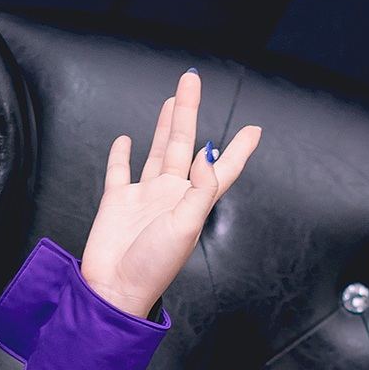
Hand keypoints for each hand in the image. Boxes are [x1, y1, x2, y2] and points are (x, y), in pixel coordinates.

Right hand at [77, 69, 261, 319]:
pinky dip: (122, 154)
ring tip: (172, 100)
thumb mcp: (185, 227)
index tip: (255, 129)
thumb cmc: (153, 267)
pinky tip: (126, 139)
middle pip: (184, 144)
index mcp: (193, 202)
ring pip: (157, 151)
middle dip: (188, 112)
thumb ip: (200, 188)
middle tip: (193, 80)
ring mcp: (144, 197)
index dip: (239, 149)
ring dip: (164, 125)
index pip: (222, 168)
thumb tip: (209, 151)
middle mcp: (171, 195)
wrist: (114, 289)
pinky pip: (119, 171)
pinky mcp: (117, 202)